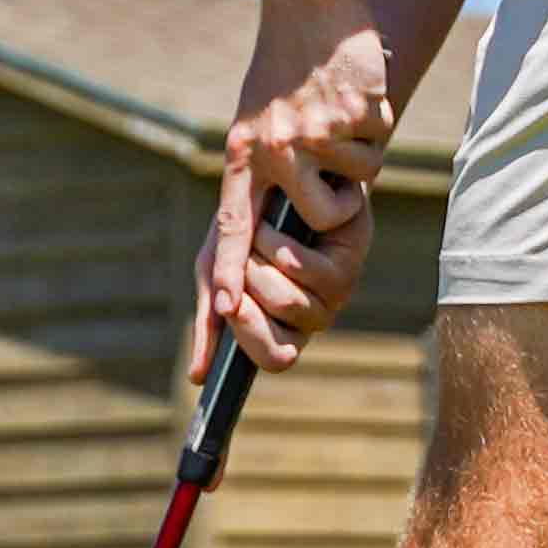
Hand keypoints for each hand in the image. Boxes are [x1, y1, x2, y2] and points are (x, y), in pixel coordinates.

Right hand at [187, 181, 375, 387]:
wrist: (281, 169)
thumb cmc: (247, 223)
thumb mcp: (217, 268)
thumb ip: (210, 317)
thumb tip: (196, 378)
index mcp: (282, 323)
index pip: (274, 358)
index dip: (251, 341)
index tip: (232, 312)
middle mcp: (313, 315)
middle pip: (284, 343)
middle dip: (248, 305)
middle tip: (239, 271)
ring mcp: (335, 293)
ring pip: (290, 305)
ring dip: (258, 267)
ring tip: (254, 236)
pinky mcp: (350, 261)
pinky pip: (306, 271)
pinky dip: (278, 246)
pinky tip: (271, 226)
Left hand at [197, 0, 391, 372]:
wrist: (311, 5)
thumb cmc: (285, 72)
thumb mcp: (257, 124)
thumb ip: (264, 177)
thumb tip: (277, 244)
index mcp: (244, 155)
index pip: (233, 225)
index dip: (232, 271)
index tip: (224, 310)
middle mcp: (274, 147)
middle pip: (319, 218)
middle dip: (337, 206)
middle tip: (334, 172)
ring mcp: (314, 129)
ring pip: (356, 183)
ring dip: (357, 158)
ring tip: (338, 118)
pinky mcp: (352, 110)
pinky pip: (378, 145)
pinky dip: (375, 125)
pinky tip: (355, 96)